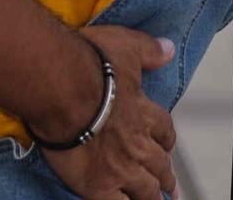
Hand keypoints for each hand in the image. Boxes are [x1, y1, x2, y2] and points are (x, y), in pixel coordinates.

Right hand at [42, 26, 178, 199]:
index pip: (163, 130)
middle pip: (158, 164)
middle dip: (165, 175)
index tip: (166, 144)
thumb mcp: (125, 47)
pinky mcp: (97, 185)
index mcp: (142, 112)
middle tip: (171, 185)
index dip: (166, 139)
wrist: (61, 88)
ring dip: (154, 196)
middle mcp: (136, 143)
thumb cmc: (89, 65)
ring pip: (146, 190)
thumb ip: (148, 50)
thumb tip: (167, 48)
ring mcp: (119, 167)